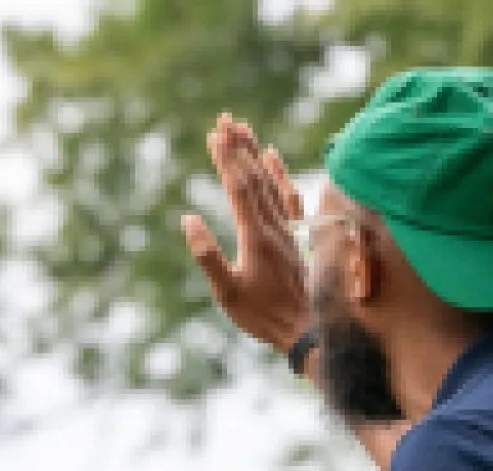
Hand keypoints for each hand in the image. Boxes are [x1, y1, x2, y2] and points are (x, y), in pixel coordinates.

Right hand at [182, 114, 310, 352]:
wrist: (304, 329)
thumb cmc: (261, 315)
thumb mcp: (227, 292)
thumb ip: (208, 257)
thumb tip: (188, 219)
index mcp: (255, 237)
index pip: (238, 188)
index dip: (226, 160)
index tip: (213, 134)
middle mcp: (273, 226)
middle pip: (254, 177)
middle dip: (238, 147)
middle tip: (224, 119)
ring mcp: (286, 229)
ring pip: (270, 182)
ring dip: (255, 154)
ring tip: (243, 127)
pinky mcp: (294, 235)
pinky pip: (289, 197)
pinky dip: (280, 174)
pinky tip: (272, 156)